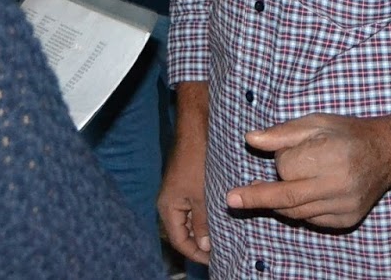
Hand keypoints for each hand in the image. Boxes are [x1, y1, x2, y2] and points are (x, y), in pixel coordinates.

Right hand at [158, 136, 210, 263]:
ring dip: (204, 229)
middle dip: (200, 243)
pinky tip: (220, 218)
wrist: (196, 129)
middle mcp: (170, 202)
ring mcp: (178, 193)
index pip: (179, 240)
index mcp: (167, 207)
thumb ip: (202, 221)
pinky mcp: (188, 184)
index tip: (213, 260)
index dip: (195, 253)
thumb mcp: (201, 195)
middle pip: (183, 232)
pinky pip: (194, 207)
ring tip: (222, 238)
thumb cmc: (196, 160)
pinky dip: (205, 215)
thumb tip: (204, 245)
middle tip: (221, 251)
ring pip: (190, 220)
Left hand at [225, 113, 390, 229]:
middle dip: (257, 197)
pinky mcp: (347, 220)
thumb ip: (281, 133)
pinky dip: (300, 209)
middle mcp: (338, 184)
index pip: (287, 167)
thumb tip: (250, 139)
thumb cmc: (347, 133)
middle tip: (232, 199)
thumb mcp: (315, 122)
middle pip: (286, 197)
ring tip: (267, 190)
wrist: (386, 153)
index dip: (281, 159)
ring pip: (297, 211)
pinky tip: (304, 194)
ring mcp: (344, 206)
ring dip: (280, 201)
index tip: (288, 149)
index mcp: (331, 155)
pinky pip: (311, 219)